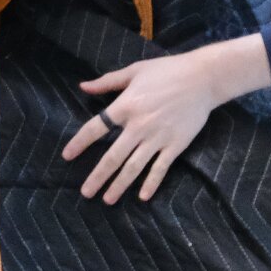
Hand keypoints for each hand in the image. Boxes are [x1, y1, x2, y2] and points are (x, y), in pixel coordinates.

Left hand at [60, 34, 270, 203]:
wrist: (203, 78)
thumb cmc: (166, 71)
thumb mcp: (134, 71)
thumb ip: (107, 82)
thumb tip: (82, 86)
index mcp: (126, 105)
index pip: (96, 127)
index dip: (80, 142)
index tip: (67, 156)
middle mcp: (139, 126)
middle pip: (113, 156)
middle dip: (98, 176)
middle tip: (86, 192)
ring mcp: (158, 137)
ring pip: (134, 167)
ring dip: (119, 185)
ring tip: (107, 200)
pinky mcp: (175, 145)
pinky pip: (160, 168)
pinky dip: (151, 183)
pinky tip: (142, 197)